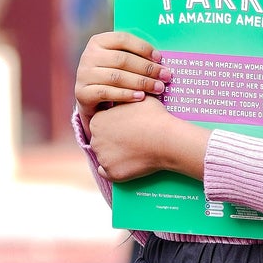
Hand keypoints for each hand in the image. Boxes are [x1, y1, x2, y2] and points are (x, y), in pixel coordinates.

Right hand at [75, 30, 170, 128]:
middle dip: (147, 68)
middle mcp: (88, 55)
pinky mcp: (83, 93)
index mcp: (98, 41)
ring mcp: (84, 74)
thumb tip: (161, 56)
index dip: (143, 47)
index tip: (160, 58)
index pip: (122, 39)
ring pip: (116, 77)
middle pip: (122, 59)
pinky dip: (126, 95)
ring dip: (141, 83)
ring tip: (158, 88)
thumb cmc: (113, 75)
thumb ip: (133, 55)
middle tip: (165, 76)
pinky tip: (142, 97)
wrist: (91, 98)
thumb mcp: (119, 61)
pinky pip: (107, 92)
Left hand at [88, 95, 210, 183]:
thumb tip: (126, 89)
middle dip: (111, 140)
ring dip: (113, 156)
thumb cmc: (154, 117)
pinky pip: (107, 173)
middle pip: (100, 140)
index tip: (124, 127)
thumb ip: (125, 96)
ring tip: (130, 152)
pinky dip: (115, 170)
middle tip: (128, 140)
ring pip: (104, 157)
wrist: (167, 140)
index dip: (113, 125)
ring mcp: (103, 157)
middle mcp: (95, 139)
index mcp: (98, 120)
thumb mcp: (138, 98)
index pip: (100, 124)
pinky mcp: (112, 173)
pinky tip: (125, 164)